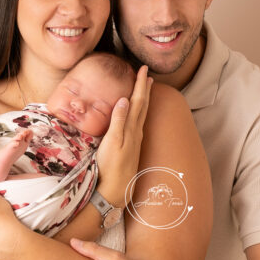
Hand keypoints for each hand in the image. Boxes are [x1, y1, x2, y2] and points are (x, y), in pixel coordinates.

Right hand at [95, 65, 152, 206]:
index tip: (143, 69)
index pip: (138, 101)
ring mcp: (135, 140)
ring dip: (144, 100)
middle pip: (143, 106)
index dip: (140, 84)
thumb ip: (119, 120)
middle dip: (145, 89)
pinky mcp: (131, 147)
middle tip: (148, 75)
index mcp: (132, 128)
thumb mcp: (112, 141)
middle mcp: (136, 132)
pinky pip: (138, 122)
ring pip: (142, 114)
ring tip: (146, 90)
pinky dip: (139, 112)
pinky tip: (137, 114)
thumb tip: (126, 98)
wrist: (115, 190)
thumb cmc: (110, 166)